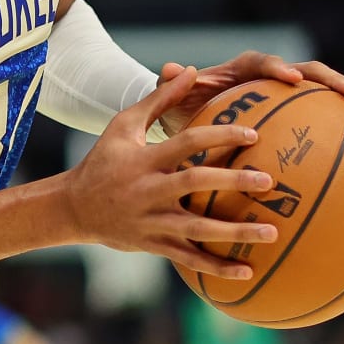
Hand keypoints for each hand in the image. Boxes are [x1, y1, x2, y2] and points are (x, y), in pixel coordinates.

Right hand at [68, 67, 278, 280]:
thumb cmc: (103, 161)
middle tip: (269, 181)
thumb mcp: (124, 126)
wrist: (72, 208)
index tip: (253, 135)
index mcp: (145, 160)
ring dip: (235, 233)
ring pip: (197, 228)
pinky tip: (247, 272)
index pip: (187, 144)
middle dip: (233, 182)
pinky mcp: (153, 244)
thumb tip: (190, 70)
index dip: (220, 137)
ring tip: (271, 233)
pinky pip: (188, 258)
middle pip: (195, 184)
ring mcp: (151, 220)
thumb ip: (159, 99)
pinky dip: (216, 267)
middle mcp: (149, 190)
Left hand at [155, 52, 343, 137]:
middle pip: (308, 72)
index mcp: (242, 69)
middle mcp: (269, 76)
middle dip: (332, 80)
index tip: (291, 80)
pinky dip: (343, 128)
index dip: (279, 68)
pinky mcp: (294, 114)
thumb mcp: (174, 98)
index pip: (263, 63)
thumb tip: (169, 69)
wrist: (189, 117)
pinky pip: (322, 119)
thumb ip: (172, 85)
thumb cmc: (181, 107)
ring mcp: (285, 95)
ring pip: (323, 94)